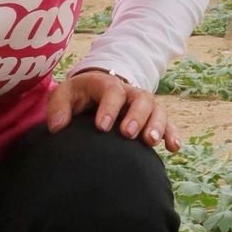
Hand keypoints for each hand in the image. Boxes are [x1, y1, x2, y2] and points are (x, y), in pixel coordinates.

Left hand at [45, 68, 179, 151]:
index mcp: (106, 84)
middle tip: (128, 134)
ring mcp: (143, 105)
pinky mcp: (152, 118)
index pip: (112, 91)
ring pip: (157, 110)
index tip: (102, 127)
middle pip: (141, 98)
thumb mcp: (63, 95)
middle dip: (137, 116)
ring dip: (157, 125)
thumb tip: (57, 127)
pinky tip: (173, 148)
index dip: (109, 108)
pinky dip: (172, 134)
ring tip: (150, 142)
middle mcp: (129, 92)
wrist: (94, 93)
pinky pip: (168, 123)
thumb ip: (58, 108)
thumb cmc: (78, 97)